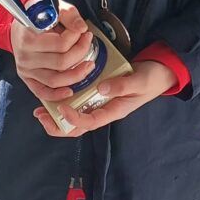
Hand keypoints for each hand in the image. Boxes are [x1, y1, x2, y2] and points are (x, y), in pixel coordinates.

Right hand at [11, 0, 97, 103]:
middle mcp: (26, 54)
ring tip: (88, 66)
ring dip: (76, 75)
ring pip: (55, 79)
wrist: (20, 26)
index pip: (61, 43)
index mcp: (30, 35)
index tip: (84, 31)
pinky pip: (42, 91)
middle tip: (87, 44)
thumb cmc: (38, 16)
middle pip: (62, 62)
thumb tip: (81, 28)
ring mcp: (25, 68)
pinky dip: (56, 94)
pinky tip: (70, 91)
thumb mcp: (54, 8)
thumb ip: (69, 15)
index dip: (78, 38)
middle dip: (81, 53)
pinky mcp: (27, 78)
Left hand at [33, 60, 177, 137]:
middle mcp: (105, 110)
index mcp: (114, 111)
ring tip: (41, 109)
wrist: (159, 72)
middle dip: (58, 125)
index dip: (73, 119)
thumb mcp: (138, 81)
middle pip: (79, 127)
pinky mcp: (99, 94)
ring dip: (57, 116)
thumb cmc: (150, 78)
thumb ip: (121, 85)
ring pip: (76, 117)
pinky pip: (80, 103)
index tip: (61, 108)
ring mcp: (101, 103)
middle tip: (40, 115)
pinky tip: (55, 95)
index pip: (90, 122)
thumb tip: (100, 89)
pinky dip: (66, 102)